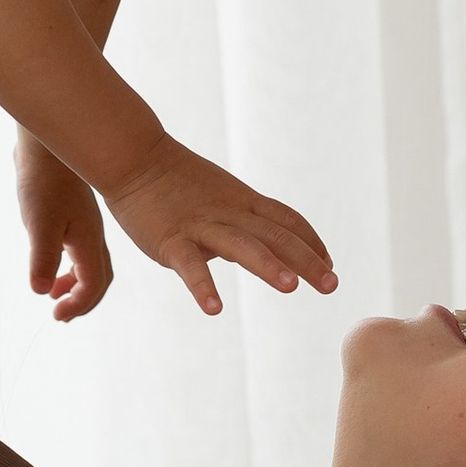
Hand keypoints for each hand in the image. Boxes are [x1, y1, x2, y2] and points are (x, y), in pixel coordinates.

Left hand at [15, 133, 112, 321]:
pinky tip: (50, 264)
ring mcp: (84, 226)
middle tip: (60, 314)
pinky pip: (79, 251)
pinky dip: (68, 266)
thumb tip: (41, 291)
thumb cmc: (44, 181)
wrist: (46, 145)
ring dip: (75, 284)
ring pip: (89, 265)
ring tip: (53, 294)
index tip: (57, 316)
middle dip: (82, 300)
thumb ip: (42, 257)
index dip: (78, 305)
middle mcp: (92, 236)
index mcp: (89, 242)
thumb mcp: (40, 223)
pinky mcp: (73, 216)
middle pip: (97, 279)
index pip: (93, 285)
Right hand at [102, 135, 336, 318]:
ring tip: (291, 287)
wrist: (134, 157)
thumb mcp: (217, 197)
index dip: (312, 243)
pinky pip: (189, 266)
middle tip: (331, 285)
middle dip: (308, 260)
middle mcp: (229, 212)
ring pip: (242, 245)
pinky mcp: (171, 240)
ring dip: (268, 266)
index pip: (287, 221)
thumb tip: (251, 250)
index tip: (330, 264)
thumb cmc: (172, 180)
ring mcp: (201, 225)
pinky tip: (214, 309)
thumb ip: (236, 222)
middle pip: (276, 235)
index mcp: (243, 202)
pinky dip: (202, 286)